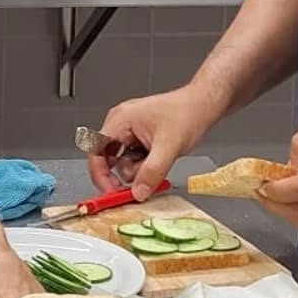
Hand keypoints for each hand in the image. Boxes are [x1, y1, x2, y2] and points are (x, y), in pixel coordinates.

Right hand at [87, 86, 212, 201]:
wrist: (202, 105)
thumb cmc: (186, 113)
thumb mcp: (169, 146)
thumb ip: (152, 172)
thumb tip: (138, 192)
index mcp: (120, 120)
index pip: (96, 151)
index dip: (100, 175)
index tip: (111, 192)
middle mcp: (120, 124)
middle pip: (109, 160)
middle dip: (129, 172)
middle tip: (145, 180)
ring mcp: (128, 132)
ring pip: (123, 163)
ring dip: (140, 169)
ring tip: (160, 159)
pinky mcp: (137, 139)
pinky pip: (133, 160)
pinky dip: (145, 165)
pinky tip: (160, 158)